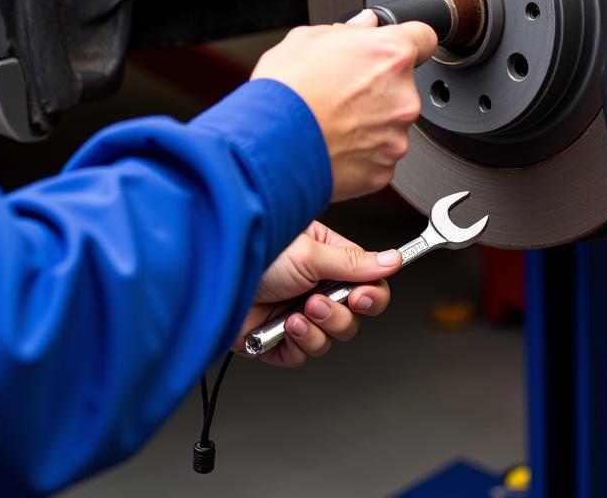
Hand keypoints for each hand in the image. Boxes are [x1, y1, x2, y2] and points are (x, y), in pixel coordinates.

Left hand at [233, 221, 401, 366]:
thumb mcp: (311, 253)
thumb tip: (394, 259)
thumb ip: (355, 263)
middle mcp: (315, 285)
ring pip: (331, 338)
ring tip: (296, 312)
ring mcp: (297, 312)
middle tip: (320, 302)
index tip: (361, 298)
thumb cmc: (254, 252)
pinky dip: (297, 344)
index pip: (367, 282)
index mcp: (328, 258)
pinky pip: (304, 355)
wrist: (212, 281)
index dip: (370, 295)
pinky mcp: (278, 338)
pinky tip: (283, 326)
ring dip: (317, 328)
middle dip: (339, 314)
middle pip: (353, 316)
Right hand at [251, 11, 436, 199]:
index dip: (409, 42)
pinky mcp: (384, 169)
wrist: (269, 146)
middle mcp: (402, 96)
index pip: (424, 37)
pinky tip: (333, 143)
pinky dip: (361, 152)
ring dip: (370, 122)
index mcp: (390, 55)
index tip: (397, 50)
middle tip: (342, 91)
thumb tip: (365, 25)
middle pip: (402, 86)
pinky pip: (378, 155)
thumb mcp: (306, 40)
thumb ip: (347, 29)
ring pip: (390, 123)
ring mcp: (396, 136)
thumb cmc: (284, 93)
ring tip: (332, 120)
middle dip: (378, 88)